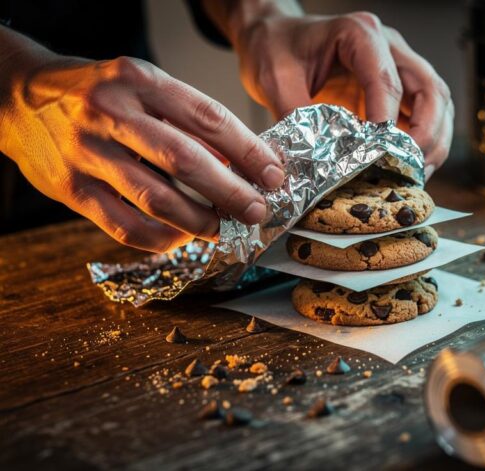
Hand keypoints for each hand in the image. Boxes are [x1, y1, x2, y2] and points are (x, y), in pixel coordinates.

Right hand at [0, 30, 283, 252]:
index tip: (273, 174)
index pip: (207, 117)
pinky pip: (124, 226)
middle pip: (185, 160)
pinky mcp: (69, 188)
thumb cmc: (97, 95)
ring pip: (156, 198)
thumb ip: (187, 120)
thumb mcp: (143, 87)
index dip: (247, 150)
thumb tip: (241, 162)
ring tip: (224, 228)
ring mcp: (86, 152)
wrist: (18, 97)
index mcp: (139, 79)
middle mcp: (110, 112)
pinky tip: (181, 238)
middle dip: (231, 191)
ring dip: (199, 221)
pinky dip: (161, 239)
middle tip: (257, 209)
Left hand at [214, 3, 452, 177]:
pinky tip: (411, 166)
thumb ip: (297, 117)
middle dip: (427, 133)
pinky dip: (426, 140)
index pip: (386, 78)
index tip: (378, 152)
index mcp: (358, 34)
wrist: (275, 35)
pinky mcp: (399, 86)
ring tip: (418, 173)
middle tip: (412, 168)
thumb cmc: (276, 47)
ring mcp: (398, 64)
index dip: (388, 118)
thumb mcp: (275, 79)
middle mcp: (388, 46)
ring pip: (437, 100)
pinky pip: (425, 112)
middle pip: (430, 88)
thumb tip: (318, 162)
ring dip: (435, 140)